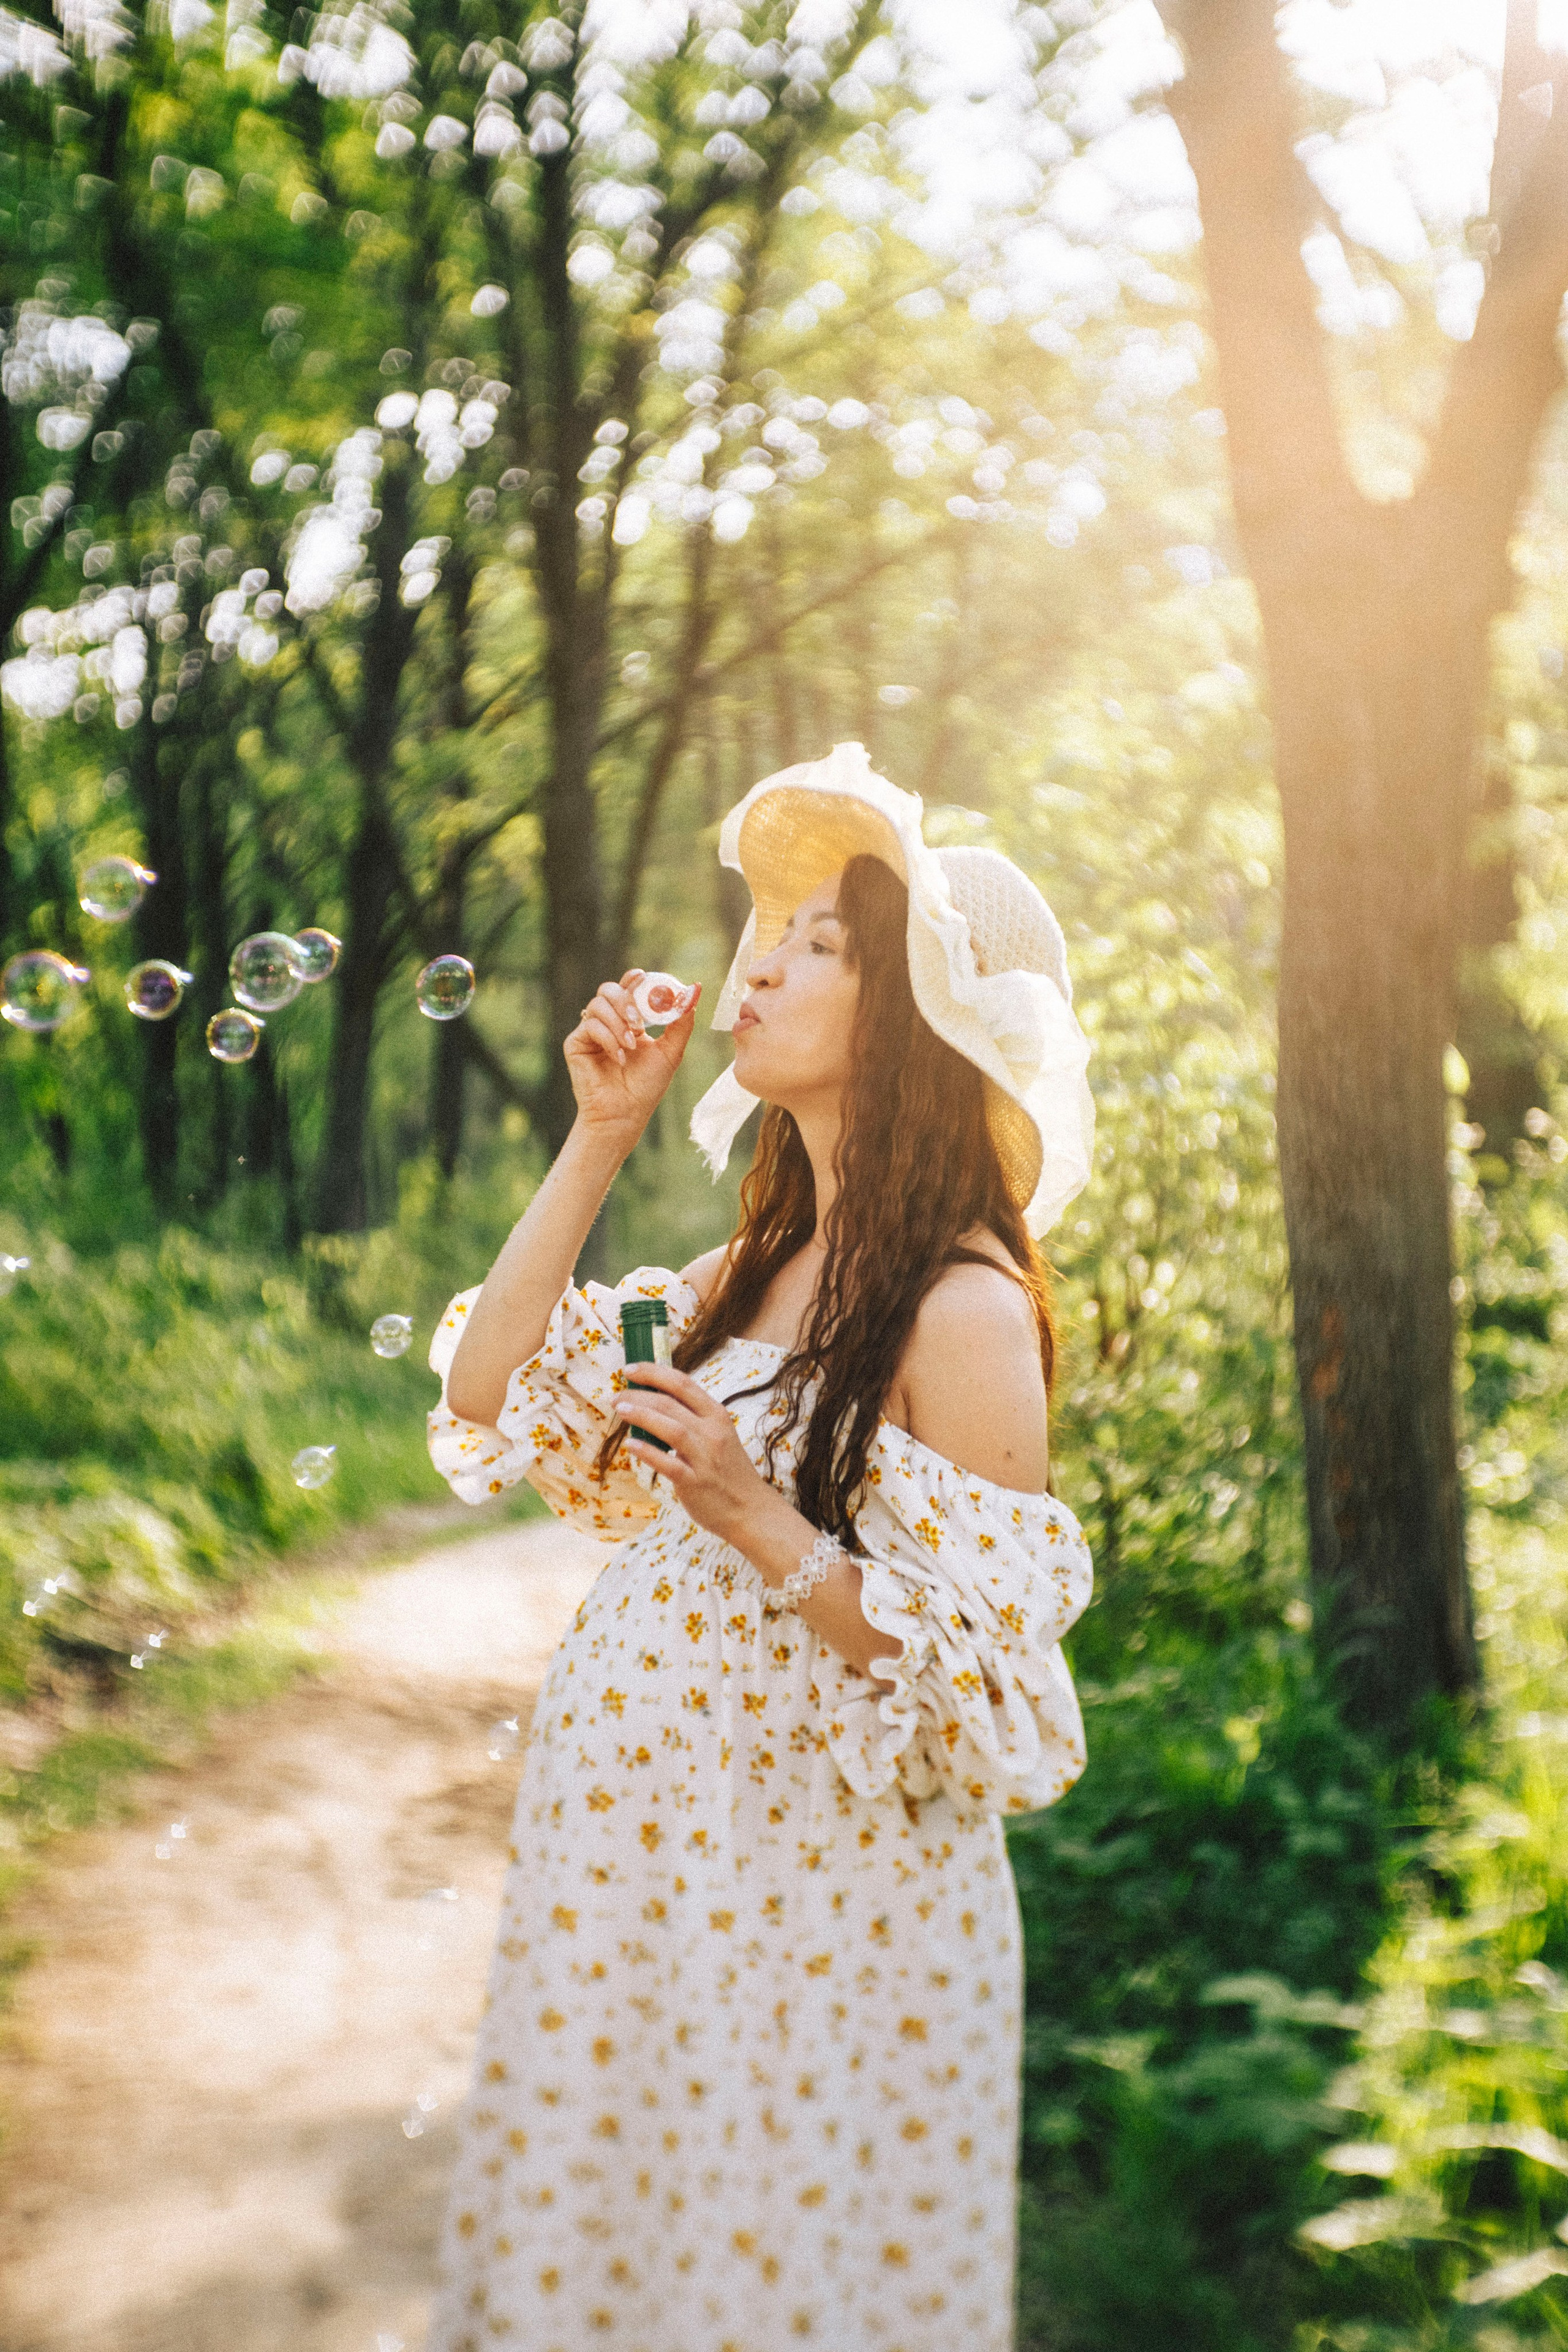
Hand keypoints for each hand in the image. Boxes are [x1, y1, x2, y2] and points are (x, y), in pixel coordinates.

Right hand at [565, 971, 701, 1142]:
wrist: (625, 1114)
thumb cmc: (646, 1087)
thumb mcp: (671, 1051)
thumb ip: (681, 1022)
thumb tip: (695, 991)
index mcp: (628, 1020)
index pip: (628, 989)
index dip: (634, 980)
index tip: (643, 977)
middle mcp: (607, 1022)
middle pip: (609, 990)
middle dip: (626, 1000)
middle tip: (639, 1022)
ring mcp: (590, 1032)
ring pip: (598, 1005)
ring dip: (618, 1023)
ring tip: (631, 1046)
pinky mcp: (575, 1043)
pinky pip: (589, 1025)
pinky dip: (608, 1038)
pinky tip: (620, 1058)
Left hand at [611, 1361, 770, 1545]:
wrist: (750, 1509)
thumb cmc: (727, 1470)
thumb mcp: (718, 1435)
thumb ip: (692, 1418)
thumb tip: (652, 1401)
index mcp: (716, 1415)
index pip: (682, 1383)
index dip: (654, 1372)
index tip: (630, 1369)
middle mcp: (712, 1432)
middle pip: (670, 1403)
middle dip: (638, 1395)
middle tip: (616, 1395)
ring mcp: (705, 1458)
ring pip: (670, 1429)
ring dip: (641, 1416)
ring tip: (620, 1409)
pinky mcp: (695, 1482)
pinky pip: (668, 1464)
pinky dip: (648, 1452)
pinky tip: (631, 1445)